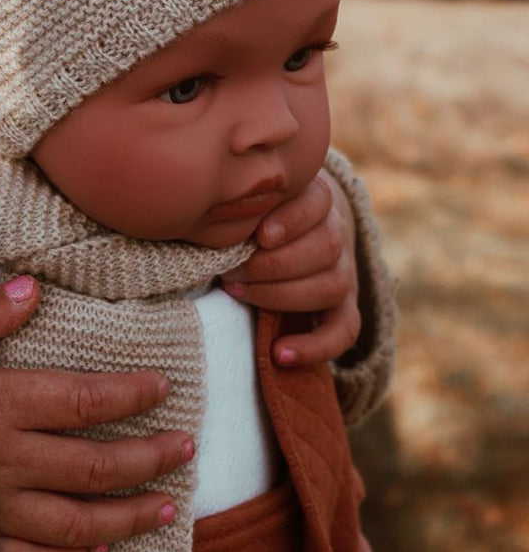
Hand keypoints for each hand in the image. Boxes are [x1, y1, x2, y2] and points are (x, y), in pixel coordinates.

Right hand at [0, 277, 192, 551]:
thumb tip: (32, 287)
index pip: (86, 400)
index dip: (132, 395)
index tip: (164, 388)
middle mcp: (5, 462)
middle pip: (95, 465)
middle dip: (149, 457)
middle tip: (187, 449)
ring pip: (77, 522)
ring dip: (127, 517)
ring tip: (166, 509)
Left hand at [221, 168, 360, 366]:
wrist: (291, 233)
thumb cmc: (255, 213)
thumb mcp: (250, 200)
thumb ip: (239, 202)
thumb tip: (206, 217)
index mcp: (315, 198)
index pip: (317, 203)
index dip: (292, 220)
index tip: (261, 235)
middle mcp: (335, 233)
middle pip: (325, 246)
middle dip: (273, 264)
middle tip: (230, 269)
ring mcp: (343, 271)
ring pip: (332, 285)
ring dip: (281, 295)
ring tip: (237, 293)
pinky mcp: (343, 306)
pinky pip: (344, 331)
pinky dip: (316, 346)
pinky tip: (279, 353)